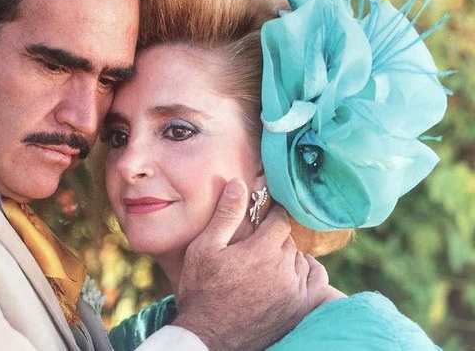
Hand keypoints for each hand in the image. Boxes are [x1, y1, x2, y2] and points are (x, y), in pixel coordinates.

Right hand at [171, 179, 329, 350]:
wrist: (208, 336)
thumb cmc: (201, 289)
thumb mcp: (205, 248)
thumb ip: (226, 215)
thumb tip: (239, 184)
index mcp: (262, 250)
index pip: (280, 220)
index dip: (271, 216)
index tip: (263, 218)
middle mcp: (284, 269)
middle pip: (289, 240)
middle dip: (275, 237)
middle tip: (258, 243)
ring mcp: (294, 291)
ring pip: (301, 259)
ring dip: (289, 256)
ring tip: (269, 261)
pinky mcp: (298, 309)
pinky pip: (317, 282)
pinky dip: (308, 273)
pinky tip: (291, 274)